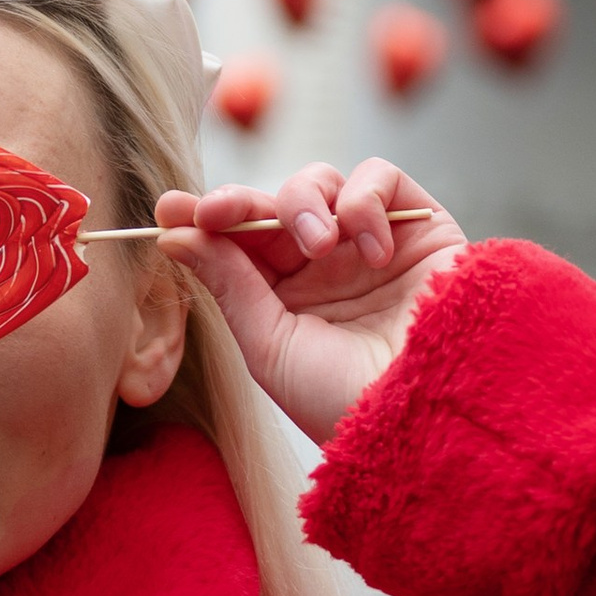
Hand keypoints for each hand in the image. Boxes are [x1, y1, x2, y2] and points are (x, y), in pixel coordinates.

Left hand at [155, 160, 465, 444]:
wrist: (426, 417)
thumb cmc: (344, 401)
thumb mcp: (270, 344)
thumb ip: (228, 282)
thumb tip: (175, 232)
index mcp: (285, 297)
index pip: (238, 241)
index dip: (205, 217)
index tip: (170, 209)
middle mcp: (326, 266)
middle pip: (273, 205)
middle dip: (240, 203)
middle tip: (219, 211)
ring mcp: (370, 242)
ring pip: (321, 182)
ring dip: (304, 203)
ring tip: (320, 247)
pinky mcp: (418, 224)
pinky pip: (381, 177)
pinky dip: (366, 200)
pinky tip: (372, 252)